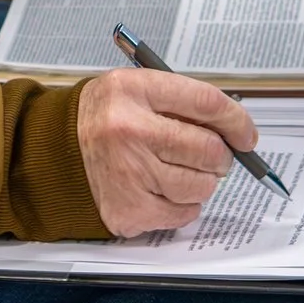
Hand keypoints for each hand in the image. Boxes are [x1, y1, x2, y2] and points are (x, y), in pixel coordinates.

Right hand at [76, 68, 256, 236]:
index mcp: (134, 90)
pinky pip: (184, 212)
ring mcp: (128, 173)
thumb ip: (184, 104)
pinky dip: (182, 204)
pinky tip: (161, 189)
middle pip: (209, 149)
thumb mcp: (137, 91)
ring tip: (175, 170)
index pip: (207, 102)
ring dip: (200, 181)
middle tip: (208, 155)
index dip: (237, 120)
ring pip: (201, 185)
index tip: (246, 134)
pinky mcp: (128, 208)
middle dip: (219, 156)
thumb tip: (236, 131)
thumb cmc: (106, 120)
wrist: (57, 152)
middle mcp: (128, 130)